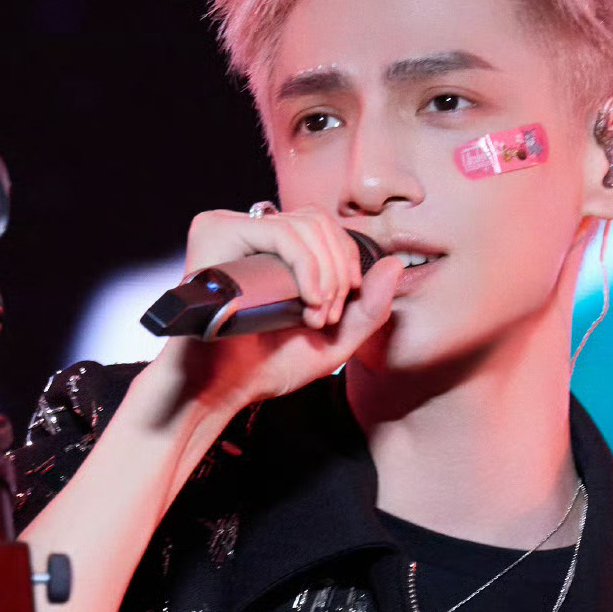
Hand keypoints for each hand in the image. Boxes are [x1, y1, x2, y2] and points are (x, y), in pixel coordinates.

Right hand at [133, 206, 406, 426]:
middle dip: (340, 271)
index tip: (337, 309)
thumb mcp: (334, 340)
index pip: (324, 226)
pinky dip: (306, 266)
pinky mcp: (216, 233)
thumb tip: (396, 263)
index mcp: (273, 248)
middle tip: (327, 317)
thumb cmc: (266, 367)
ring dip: (326, 275)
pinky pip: (281, 232)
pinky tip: (306, 301)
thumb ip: (370, 308)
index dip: (346, 261)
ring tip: (314, 316)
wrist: (221, 390)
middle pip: (320, 221)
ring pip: (305, 225)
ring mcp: (231, 228)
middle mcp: (251, 232)